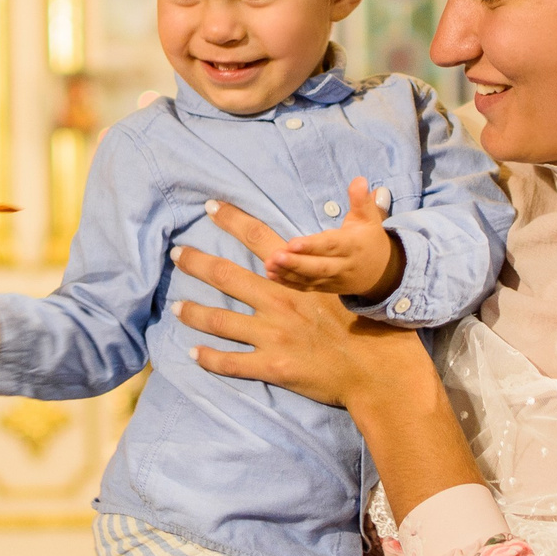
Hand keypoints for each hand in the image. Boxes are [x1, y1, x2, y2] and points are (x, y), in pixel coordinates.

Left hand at [173, 207, 434, 411]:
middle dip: (197, 262)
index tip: (210, 207)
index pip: (259, 237)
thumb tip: (368, 185)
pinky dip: (209, 359)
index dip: (232, 219)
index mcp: (299, 276)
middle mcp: (279, 301)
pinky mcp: (273, 366)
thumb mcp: (365, 270)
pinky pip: (231, 362)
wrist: (381, 370)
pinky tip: (193, 354)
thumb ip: (361, 224)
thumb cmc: (374, 321)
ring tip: (175, 307)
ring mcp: (273, 335)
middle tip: (176, 254)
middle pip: (226, 275)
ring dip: (193, 312)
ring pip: (219, 320)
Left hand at [227, 177, 402, 300]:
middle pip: (318, 267)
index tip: (292, 242)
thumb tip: (358, 180)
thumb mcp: (369, 218)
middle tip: (275, 256)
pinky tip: (271, 274)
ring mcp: (333, 280)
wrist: (381, 272)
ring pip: (310, 279)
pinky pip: (306, 287)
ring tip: (268, 264)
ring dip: (288, 273)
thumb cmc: (369, 239)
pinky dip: (288, 283)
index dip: (312, 246)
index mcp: (352, 246)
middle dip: (296, 263)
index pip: (331, 246)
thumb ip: (361, 200)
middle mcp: (343, 265)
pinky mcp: (325, 287)